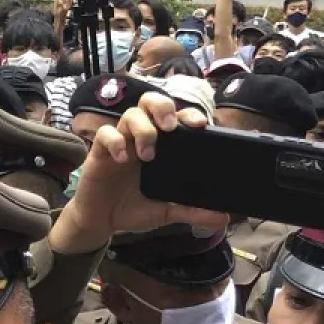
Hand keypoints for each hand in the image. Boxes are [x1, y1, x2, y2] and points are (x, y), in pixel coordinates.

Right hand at [50, 93, 227, 253]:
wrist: (101, 222)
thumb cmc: (132, 209)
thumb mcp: (166, 212)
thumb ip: (192, 212)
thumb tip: (223, 219)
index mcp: (160, 146)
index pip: (175, 117)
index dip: (187, 114)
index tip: (199, 124)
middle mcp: (139, 138)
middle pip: (150, 102)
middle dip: (162, 108)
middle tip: (170, 127)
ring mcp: (120, 142)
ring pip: (130, 114)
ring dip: (142, 129)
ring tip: (147, 155)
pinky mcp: (100, 152)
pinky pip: (106, 134)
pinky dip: (115, 142)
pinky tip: (122, 159)